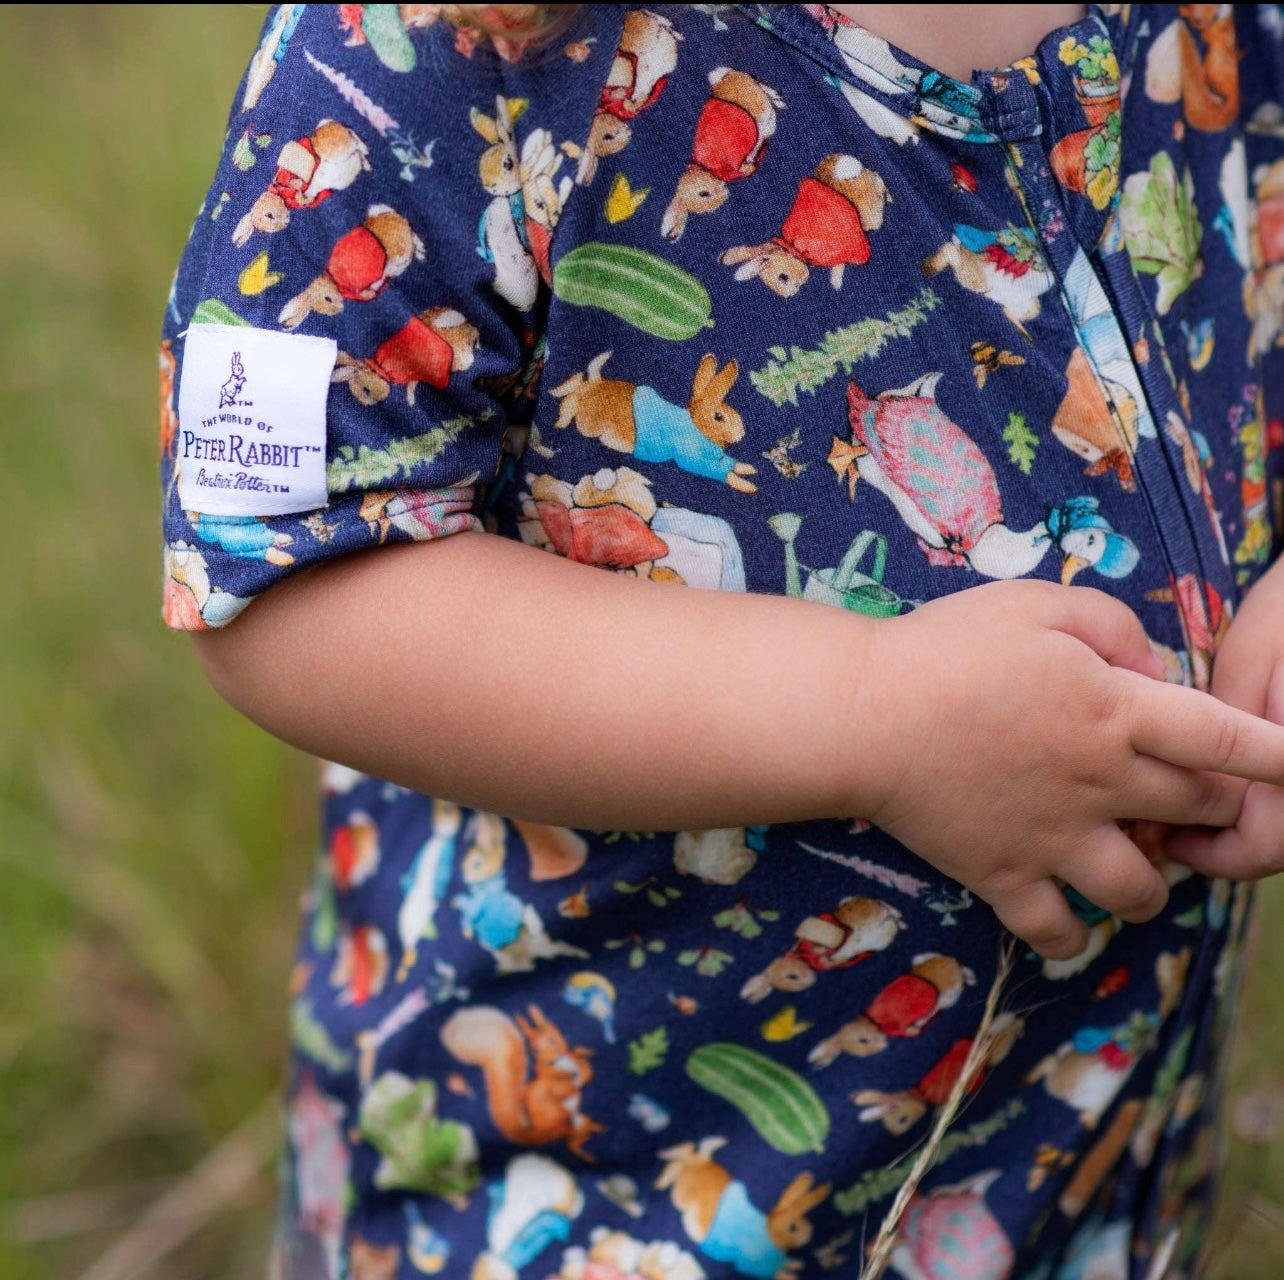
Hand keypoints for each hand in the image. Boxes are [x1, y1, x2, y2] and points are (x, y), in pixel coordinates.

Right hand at [855, 579, 1283, 959]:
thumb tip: (1153, 671)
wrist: (864, 715)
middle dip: (1214, 806)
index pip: (1229, 741)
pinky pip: (1055, 932)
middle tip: (1184, 792)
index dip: (1280, 757)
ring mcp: (1053, 838)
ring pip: (1141, 892)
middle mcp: (1100, 784)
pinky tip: (1066, 914)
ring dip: (1153, 882)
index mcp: (1116, 713)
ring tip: (1132, 862)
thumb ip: (1113, 627)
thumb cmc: (947, 648)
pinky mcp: (1002, 874)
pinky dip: (1070, 934)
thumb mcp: (1036, 605)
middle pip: (1197, 814)